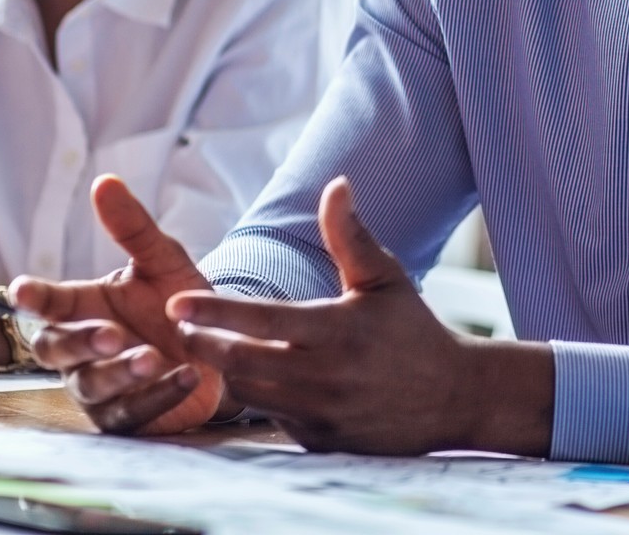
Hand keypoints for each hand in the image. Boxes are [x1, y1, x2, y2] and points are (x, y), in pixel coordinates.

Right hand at [11, 175, 222, 435]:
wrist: (220, 346)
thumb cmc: (179, 301)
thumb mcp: (163, 260)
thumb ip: (133, 227)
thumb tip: (104, 182)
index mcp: (84, 307)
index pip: (48, 302)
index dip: (34, 298)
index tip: (23, 290)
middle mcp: (83, 351)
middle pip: (57, 350)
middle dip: (79, 342)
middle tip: (109, 334)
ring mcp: (101, 388)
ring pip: (92, 387)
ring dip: (120, 372)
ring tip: (153, 357)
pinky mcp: (128, 418)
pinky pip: (133, 414)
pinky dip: (159, 397)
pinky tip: (187, 377)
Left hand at [170, 176, 554, 455]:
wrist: (453, 396)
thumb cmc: (412, 329)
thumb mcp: (384, 277)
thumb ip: (350, 235)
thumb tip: (335, 184)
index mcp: (338, 330)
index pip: (261, 320)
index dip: (214, 311)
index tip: (175, 304)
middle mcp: (325, 376)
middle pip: (238, 363)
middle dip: (202, 344)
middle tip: (181, 327)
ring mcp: (321, 414)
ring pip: (248, 394)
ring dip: (224, 371)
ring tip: (210, 348)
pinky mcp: (320, 442)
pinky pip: (271, 419)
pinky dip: (258, 397)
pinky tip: (255, 378)